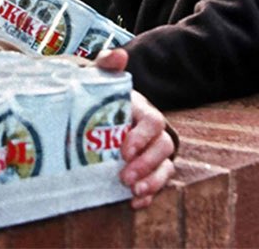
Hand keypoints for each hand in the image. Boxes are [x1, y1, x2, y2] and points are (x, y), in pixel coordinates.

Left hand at [93, 49, 176, 209]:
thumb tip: (118, 55)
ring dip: (152, 182)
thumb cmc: (99, 97)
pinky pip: (157, 183)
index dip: (142, 137)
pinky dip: (149, 195)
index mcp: (143, 110)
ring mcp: (153, 152)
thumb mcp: (100, 78)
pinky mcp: (148, 169)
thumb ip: (107, 65)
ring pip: (165, 168)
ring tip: (133, 192)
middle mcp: (153, 132)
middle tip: (126, 178)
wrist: (93, 115)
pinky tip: (135, 203)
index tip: (124, 151)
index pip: (154, 122)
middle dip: (147, 164)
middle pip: (163, 148)